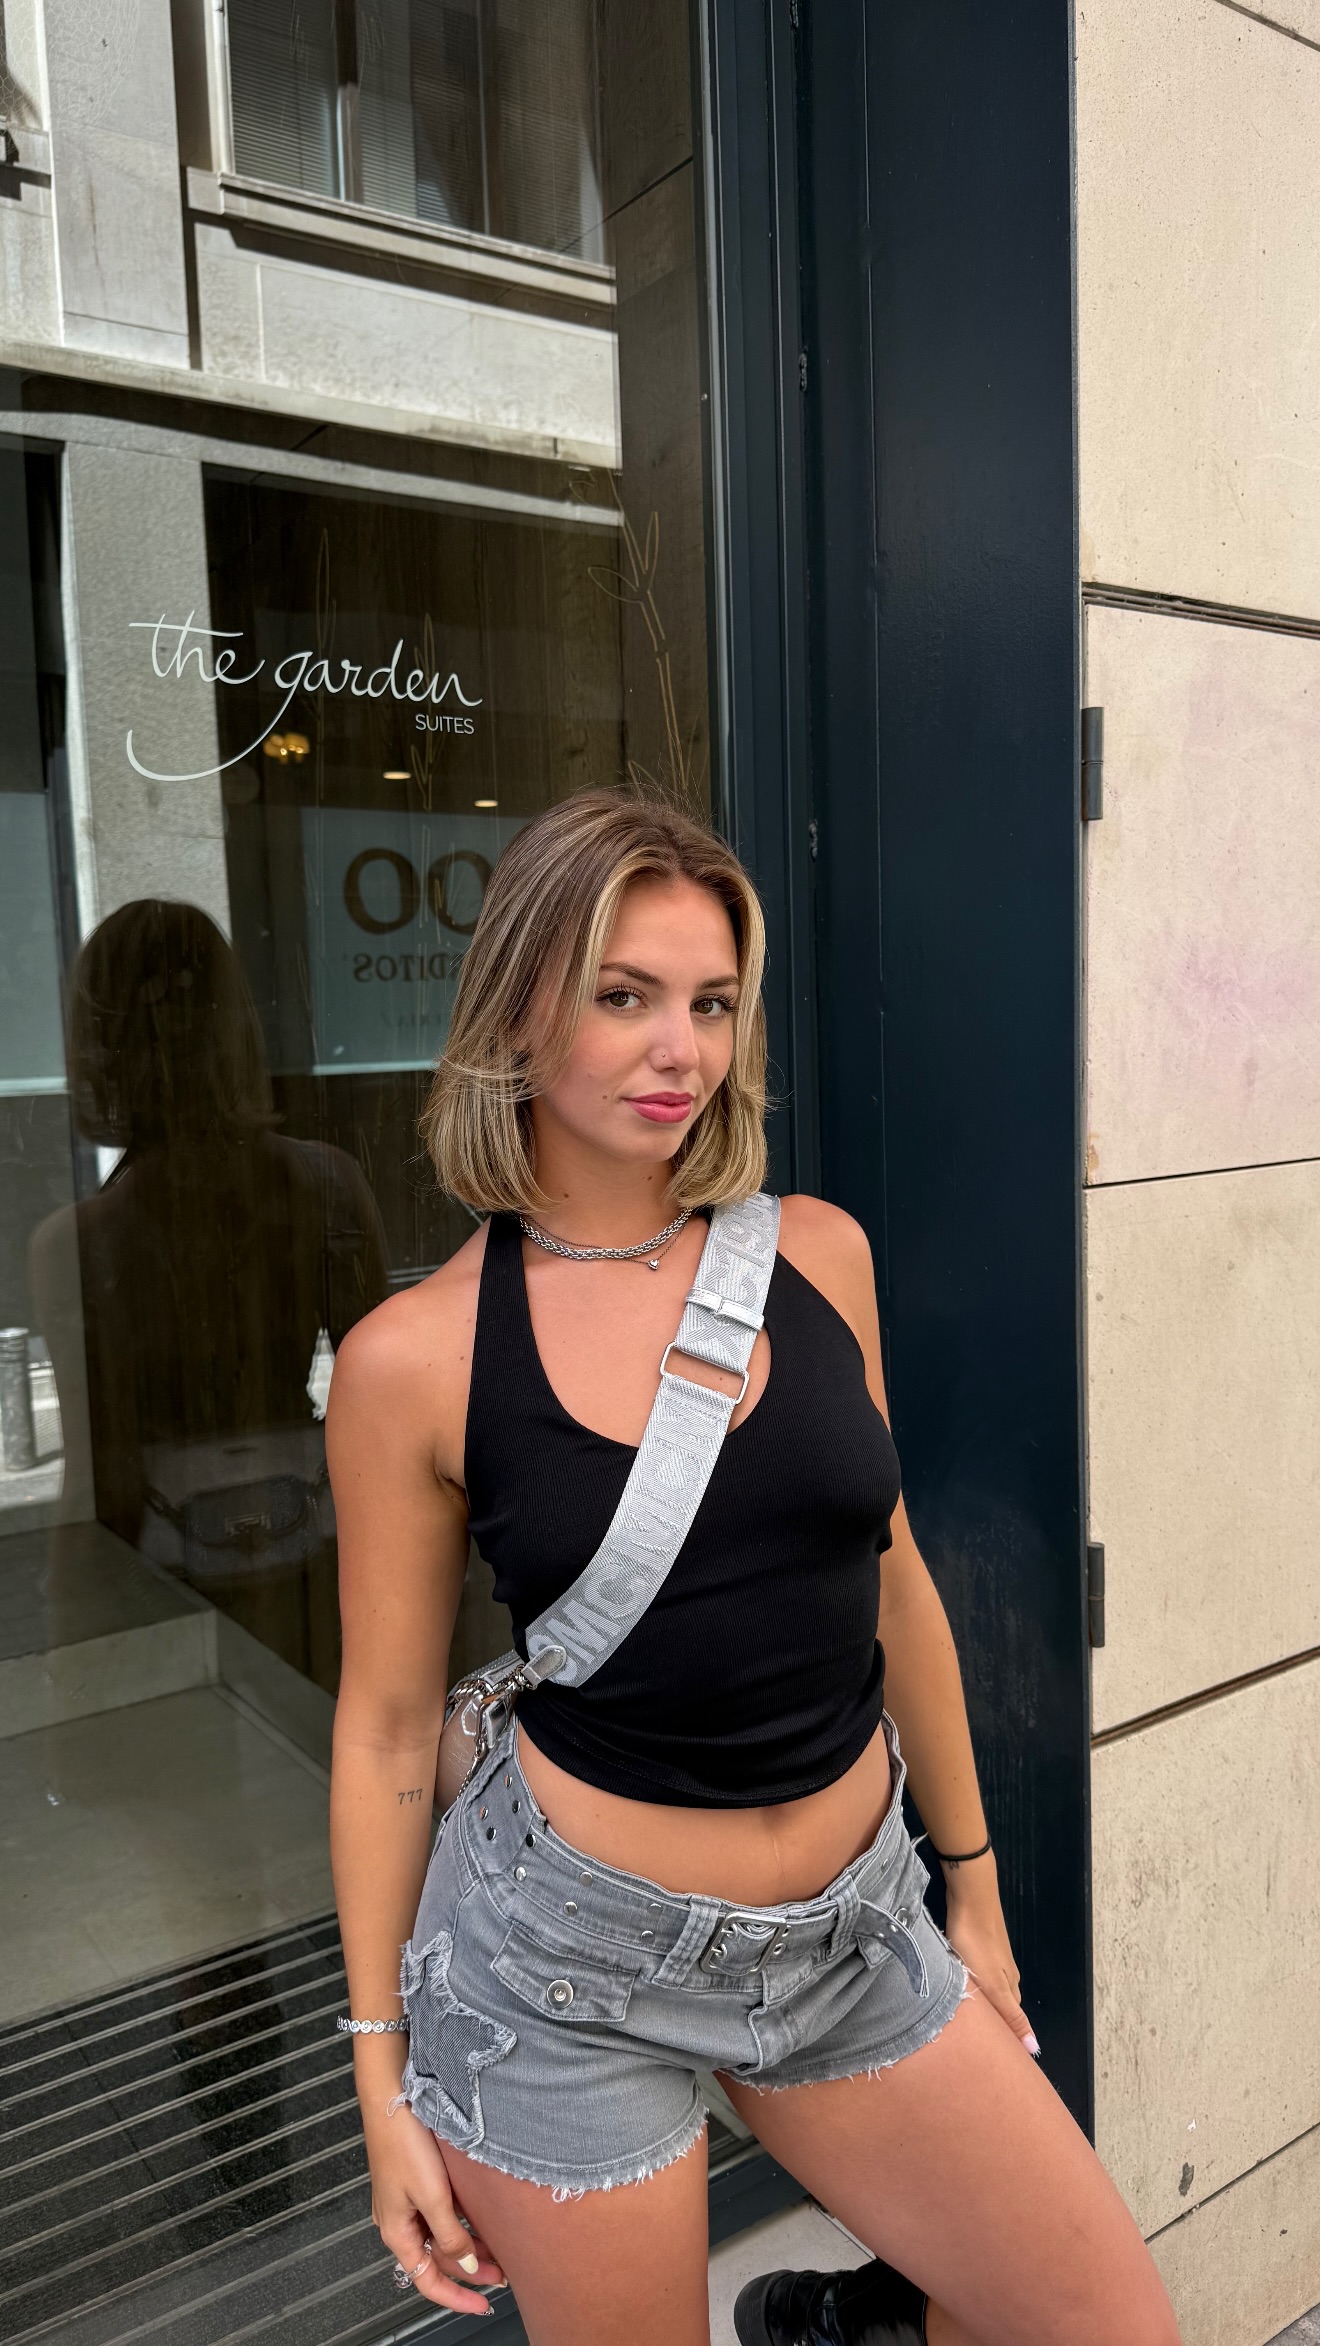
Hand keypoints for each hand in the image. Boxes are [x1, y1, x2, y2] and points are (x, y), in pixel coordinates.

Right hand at [363, 2093, 504, 2315]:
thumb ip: (451, 2237)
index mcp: (397, 2233)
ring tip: (500, 2247)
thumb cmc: (405, 2144)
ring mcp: (406, 2201)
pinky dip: (461, 2222)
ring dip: (469, 2246)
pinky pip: (440, 2213)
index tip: (483, 2305)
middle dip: (470, 2270)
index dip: (457, 2298)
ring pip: (441, 2236)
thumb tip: (468, 2267)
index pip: (428, 2282)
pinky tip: (481, 2218)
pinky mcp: (414, 2181)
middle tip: (504, 2272)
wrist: (392, 2097)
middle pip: (438, 2260)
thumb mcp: (433, 2197)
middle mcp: (400, 2221)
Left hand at [939, 1854, 1039, 2060]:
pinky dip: (974, 1983)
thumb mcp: (993, 1985)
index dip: (1008, 2036)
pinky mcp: (978, 1943)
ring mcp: (993, 1957)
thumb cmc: (977, 1944)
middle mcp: (1005, 1974)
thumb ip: (1011, 2015)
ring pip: (990, 1987)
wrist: (970, 1898)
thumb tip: (1035, 2048)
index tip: (997, 2055)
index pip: (1013, 2020)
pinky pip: (978, 1972)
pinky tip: (961, 1986)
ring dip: (983, 2002)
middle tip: (977, 2040)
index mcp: (1010, 1986)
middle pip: (1003, 2004)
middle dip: (994, 2022)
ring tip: (967, 2018)